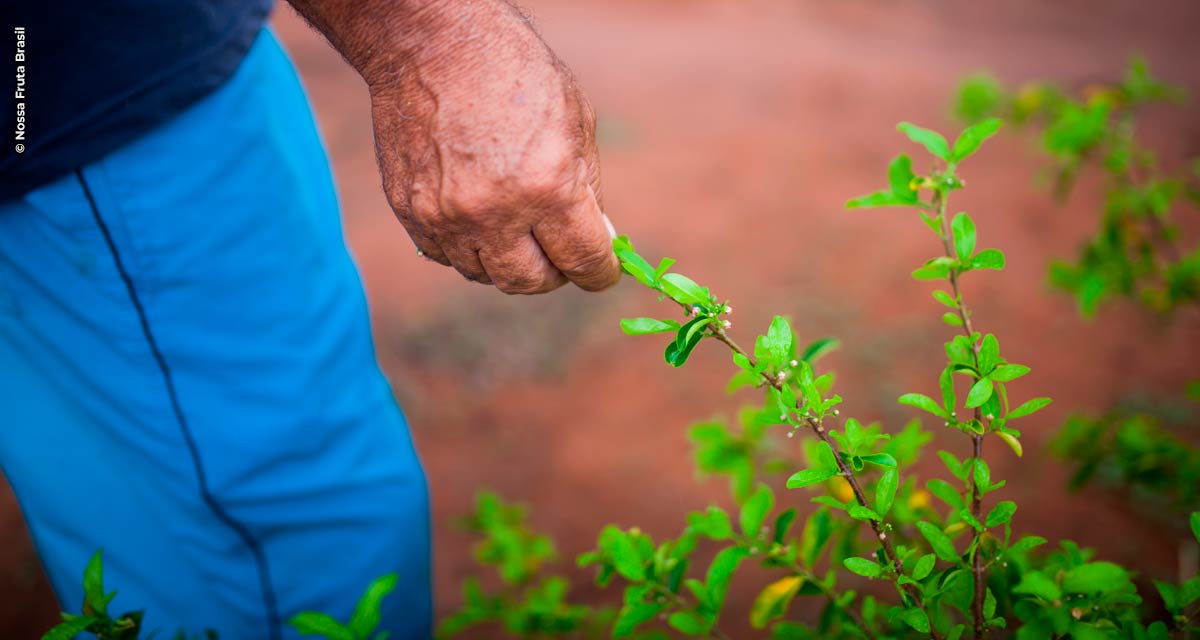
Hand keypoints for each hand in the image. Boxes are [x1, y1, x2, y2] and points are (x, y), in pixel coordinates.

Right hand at [356, 0, 619, 293]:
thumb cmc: (513, 72)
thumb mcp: (575, 121)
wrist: (432, 43)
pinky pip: (446, 256)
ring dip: (509, 262)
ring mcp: (446, 217)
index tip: (602, 271)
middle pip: (531, 282)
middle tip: (560, 254)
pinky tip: (481, 219)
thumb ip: (586, 188)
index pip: (583, 260)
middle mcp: (494, 211)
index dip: (600, 272)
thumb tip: (594, 239)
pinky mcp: (411, 213)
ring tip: (518, 231)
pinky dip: (469, 248)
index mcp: (546, 187)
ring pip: (486, 274)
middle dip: (555, 274)